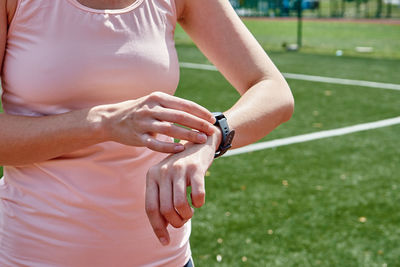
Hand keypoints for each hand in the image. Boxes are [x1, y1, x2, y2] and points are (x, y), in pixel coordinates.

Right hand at [95, 92, 215, 152]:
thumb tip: (198, 113)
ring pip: (169, 129)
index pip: (184, 104)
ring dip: (187, 135)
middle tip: (211, 130)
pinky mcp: (137, 137)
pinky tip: (181, 149)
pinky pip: (155, 143)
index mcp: (158, 97)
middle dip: (198, 123)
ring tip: (201, 140)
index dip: (199, 112)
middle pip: (179, 116)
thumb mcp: (154, 102)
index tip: (212, 119)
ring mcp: (143, 122)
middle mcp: (151, 108)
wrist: (112, 119)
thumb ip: (173, 106)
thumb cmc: (140, 111)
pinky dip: (168, 146)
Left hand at [145, 131, 220, 244]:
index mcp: (152, 175)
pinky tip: (199, 201)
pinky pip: (197, 195)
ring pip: (180, 205)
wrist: (199, 141)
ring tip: (190, 213)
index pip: (150, 208)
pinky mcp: (195, 168)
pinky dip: (199, 203)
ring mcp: (179, 168)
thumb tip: (162, 230)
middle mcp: (162, 171)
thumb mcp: (167, 179)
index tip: (165, 241)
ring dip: (187, 215)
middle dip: (176, 222)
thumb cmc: (182, 168)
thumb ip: (162, 200)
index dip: (157, 227)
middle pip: (165, 209)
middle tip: (183, 221)